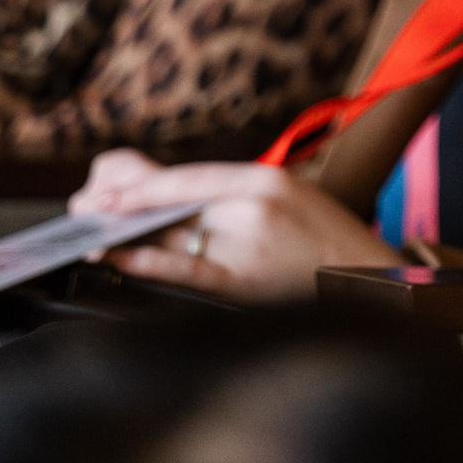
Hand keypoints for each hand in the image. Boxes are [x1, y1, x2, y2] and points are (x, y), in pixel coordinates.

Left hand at [75, 156, 401, 302]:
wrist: (375, 281)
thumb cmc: (333, 244)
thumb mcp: (294, 199)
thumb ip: (242, 198)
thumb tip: (180, 205)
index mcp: (266, 180)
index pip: (189, 177)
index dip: (141, 184)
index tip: (105, 189)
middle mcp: (253, 208)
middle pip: (173, 205)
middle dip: (126, 207)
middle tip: (88, 209)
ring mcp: (249, 245)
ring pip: (172, 235)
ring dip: (128, 234)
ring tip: (94, 235)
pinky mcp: (246, 284)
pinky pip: (185, 271)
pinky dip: (148, 263)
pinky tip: (121, 259)